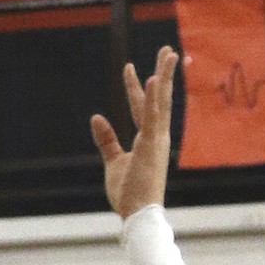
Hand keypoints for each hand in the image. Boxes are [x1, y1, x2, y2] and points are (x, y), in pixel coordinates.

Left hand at [89, 46, 177, 219]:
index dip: (137, 87)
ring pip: (161, 101)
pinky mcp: (151, 146)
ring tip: (167, 53)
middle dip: (163, 73)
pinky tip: (152, 79)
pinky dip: (153, 98)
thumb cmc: (129, 193)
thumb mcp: (114, 162)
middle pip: (160, 98)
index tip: (130, 68)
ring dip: (164, 76)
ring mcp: (156, 140)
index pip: (143, 108)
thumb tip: (96, 117)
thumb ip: (106, 139)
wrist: (138, 214)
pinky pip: (152, 117)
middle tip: (167, 50)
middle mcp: (157, 136)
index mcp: (149, 140)